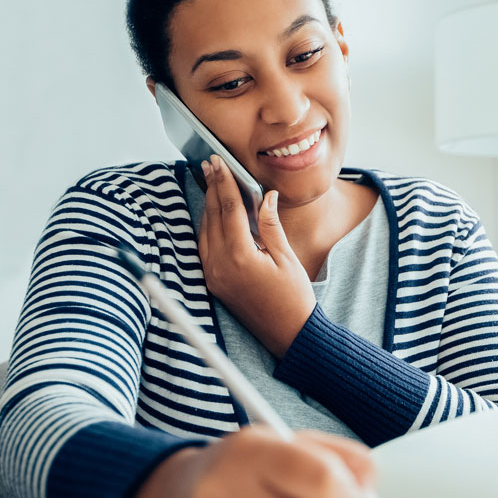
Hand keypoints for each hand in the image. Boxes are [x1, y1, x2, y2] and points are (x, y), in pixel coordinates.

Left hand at [198, 155, 315, 356]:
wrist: (289, 335)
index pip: (227, 209)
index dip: (223, 182)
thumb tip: (266, 196)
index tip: (218, 162)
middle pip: (211, 217)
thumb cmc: (293, 298)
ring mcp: (214, 276)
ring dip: (207, 206)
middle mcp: (220, 265)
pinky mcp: (214, 283)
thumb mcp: (286, 257)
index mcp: (239, 256)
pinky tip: (214, 215)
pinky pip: (205, 248)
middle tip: (210, 165)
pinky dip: (208, 227)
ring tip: (212, 184)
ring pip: (204, 231)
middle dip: (211, 188)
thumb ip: (271, 225)